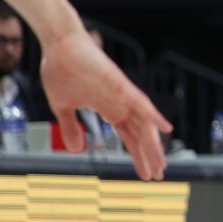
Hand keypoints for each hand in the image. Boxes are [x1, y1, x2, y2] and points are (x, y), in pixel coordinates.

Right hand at [39, 29, 169, 179]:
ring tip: (160, 163)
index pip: (129, 137)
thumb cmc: (60, 72)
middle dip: (149, 155)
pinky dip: (153, 115)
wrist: (57, 46)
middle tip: (158, 175)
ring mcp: (122, 94)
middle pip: (140, 134)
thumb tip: (77, 151)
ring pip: (143, 123)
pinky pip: (140, 101)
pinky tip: (165, 128)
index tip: (144, 173)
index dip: (137, 154)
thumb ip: (71, 128)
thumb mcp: (63, 108)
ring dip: (152, 144)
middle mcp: (121, 104)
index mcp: (109, 109)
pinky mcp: (119, 83)